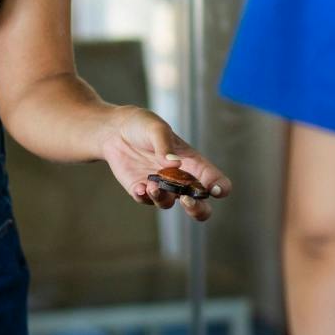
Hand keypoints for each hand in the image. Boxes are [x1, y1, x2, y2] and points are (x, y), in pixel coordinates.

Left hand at [99, 106, 230, 221]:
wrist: (115, 130)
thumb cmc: (143, 125)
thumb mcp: (156, 128)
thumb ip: (165, 146)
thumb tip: (173, 164)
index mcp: (192, 162)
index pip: (214, 180)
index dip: (220, 187)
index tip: (215, 190)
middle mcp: (180, 178)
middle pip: (199, 205)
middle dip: (197, 209)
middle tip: (187, 200)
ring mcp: (161, 186)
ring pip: (169, 204)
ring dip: (163, 198)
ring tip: (152, 185)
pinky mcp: (141, 189)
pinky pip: (146, 200)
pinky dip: (144, 197)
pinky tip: (140, 187)